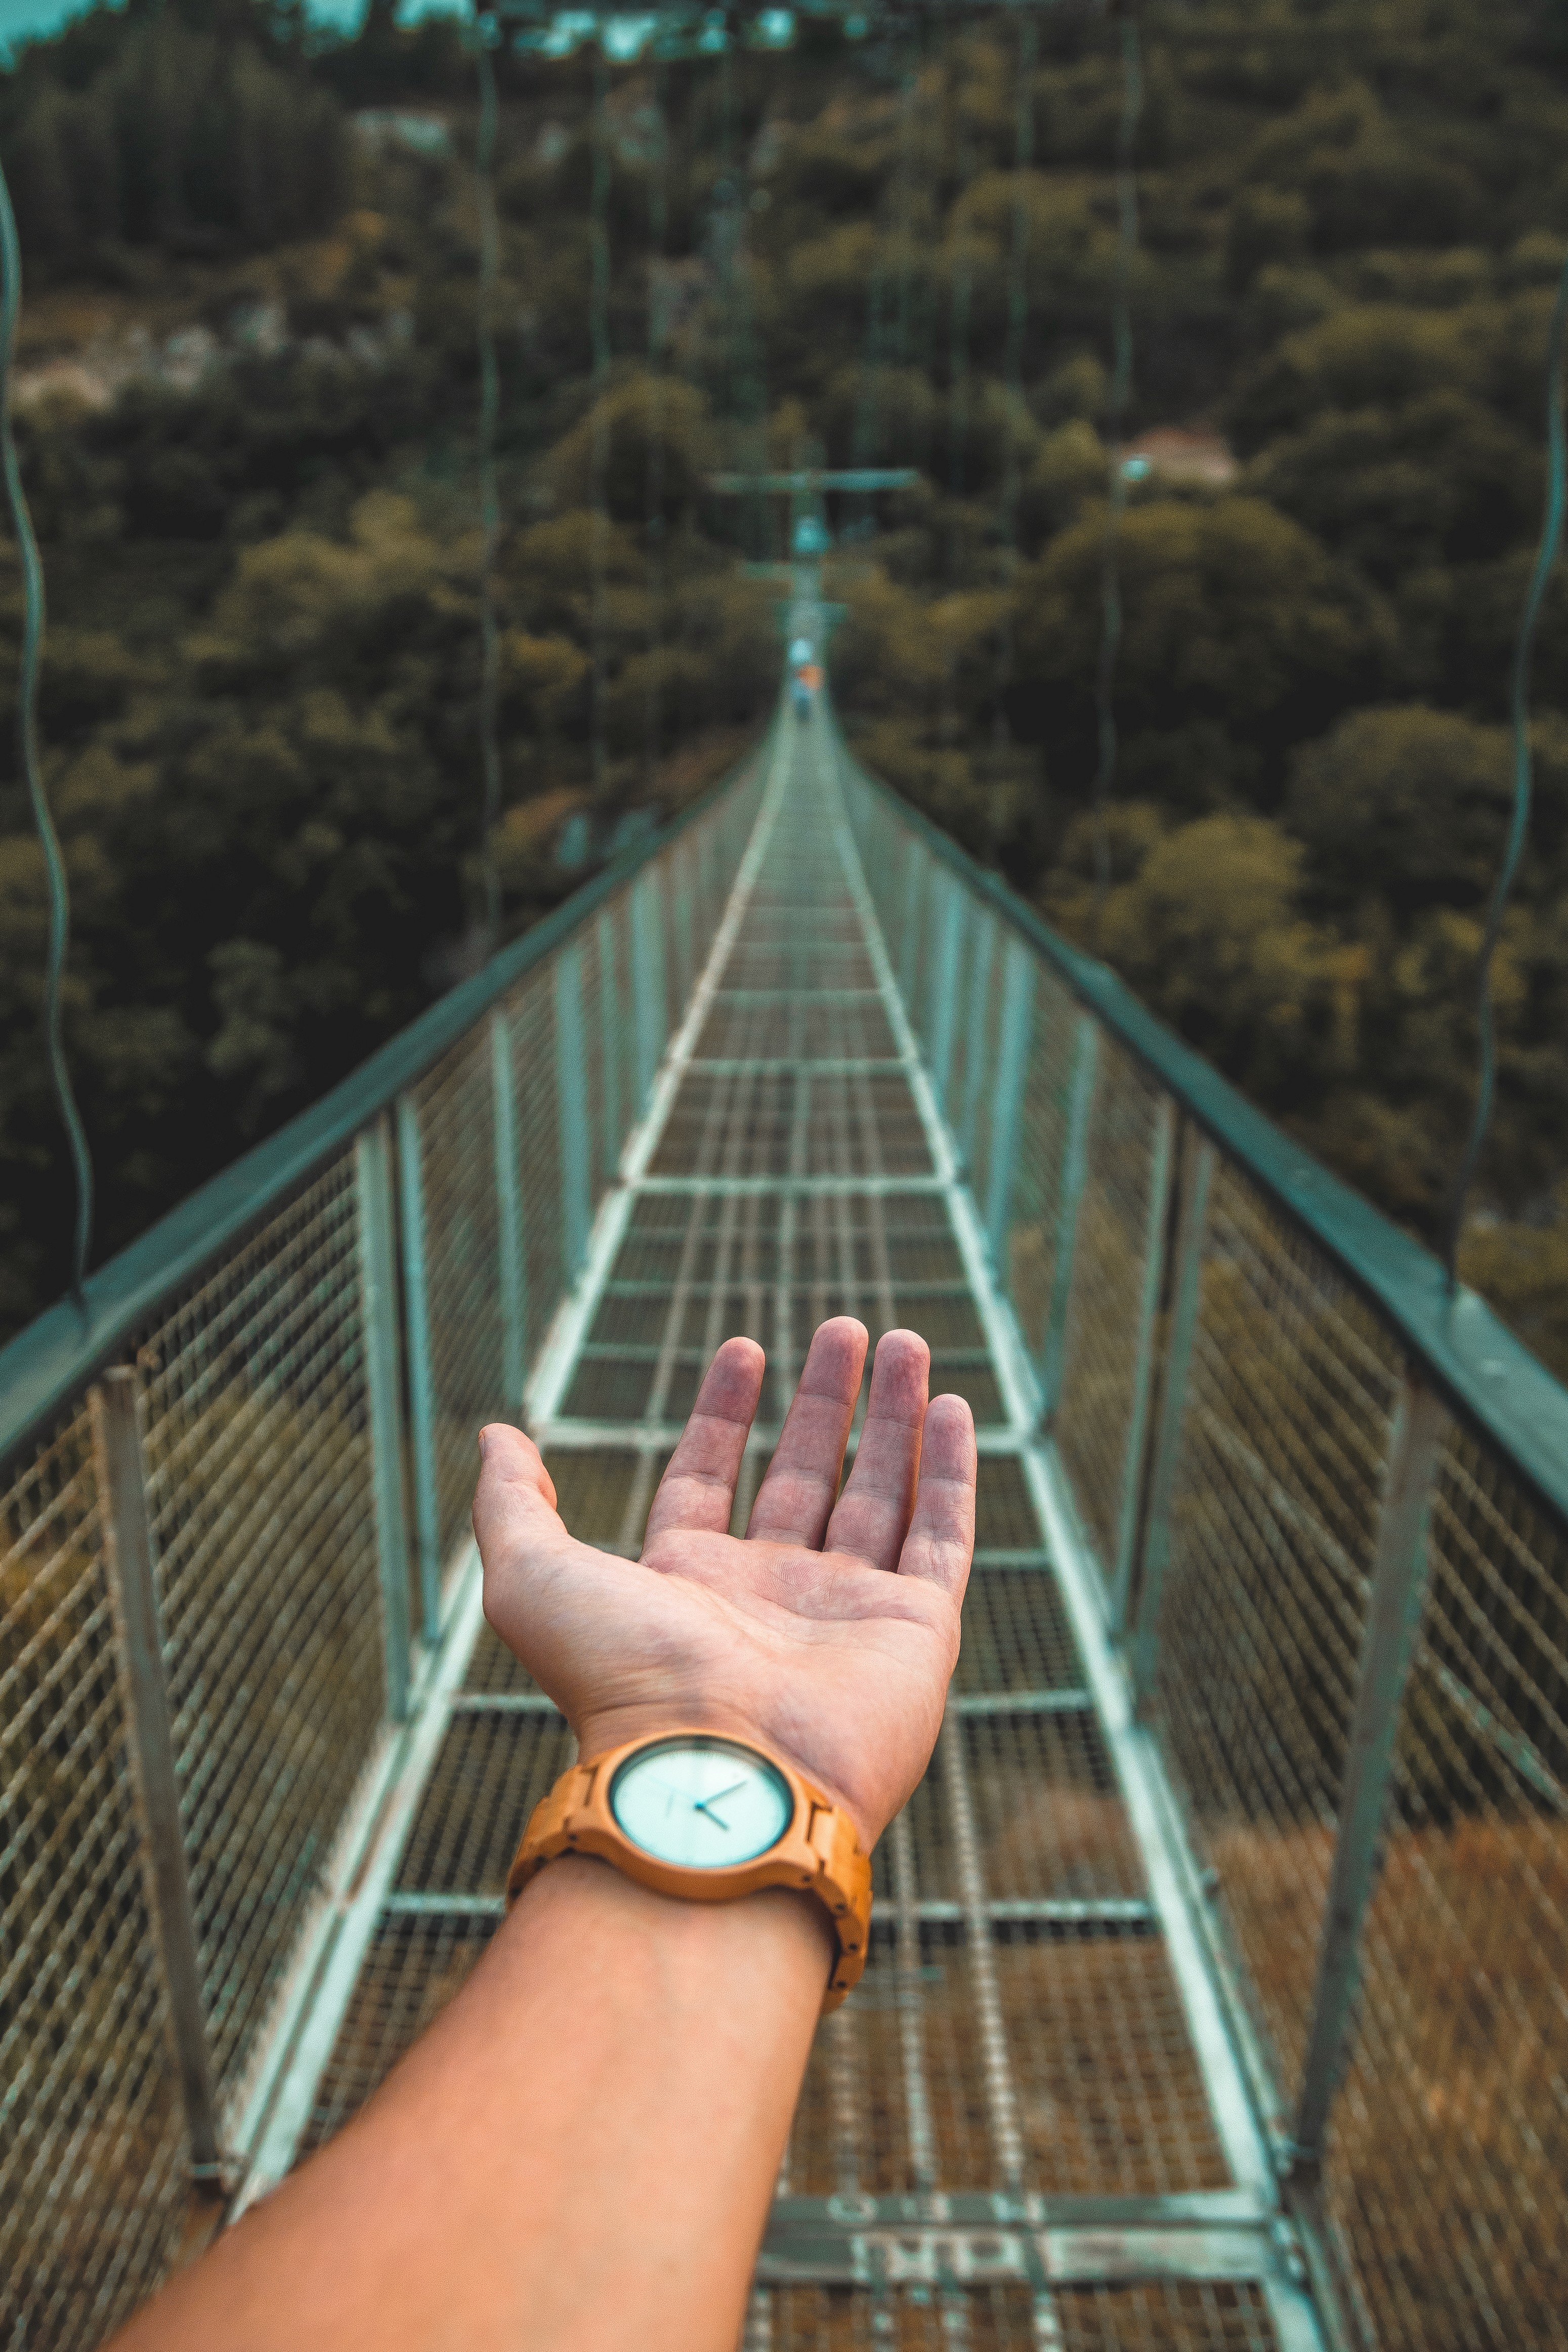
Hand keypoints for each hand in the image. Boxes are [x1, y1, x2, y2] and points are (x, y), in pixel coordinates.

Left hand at [472, 1319, 975, 1845]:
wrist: (721, 1773)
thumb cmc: (622, 1682)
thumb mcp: (535, 1577)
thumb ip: (512, 1503)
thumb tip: (498, 1435)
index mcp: (686, 1588)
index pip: (708, 1481)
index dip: (723, 1413)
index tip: (745, 1347)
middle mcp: (770, 1600)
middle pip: (805, 1477)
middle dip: (825, 1400)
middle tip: (846, 1328)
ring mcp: (848, 1615)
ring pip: (880, 1495)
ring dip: (894, 1417)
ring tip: (906, 1339)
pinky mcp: (916, 1632)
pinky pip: (942, 1538)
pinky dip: (951, 1473)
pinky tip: (954, 1407)